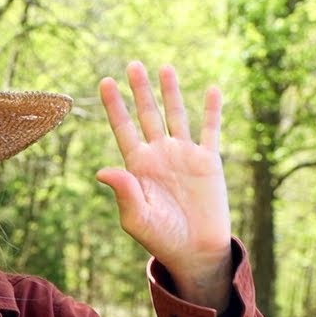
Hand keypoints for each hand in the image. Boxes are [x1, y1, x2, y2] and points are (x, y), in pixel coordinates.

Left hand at [96, 62, 232, 309]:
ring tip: (164, 67)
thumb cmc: (161, 238)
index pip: (124, 128)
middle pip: (148, 115)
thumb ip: (123, 192)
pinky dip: (212, 111)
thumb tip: (103, 169)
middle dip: (141, 90)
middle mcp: (159, 155)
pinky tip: (212, 90)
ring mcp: (184, 155)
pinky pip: (210, 130)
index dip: (115, 106)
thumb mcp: (137, 218)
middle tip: (133, 64)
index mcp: (138, 167)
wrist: (195, 251)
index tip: (105, 81)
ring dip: (171, 92)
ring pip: (176, 115)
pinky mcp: (208, 161)